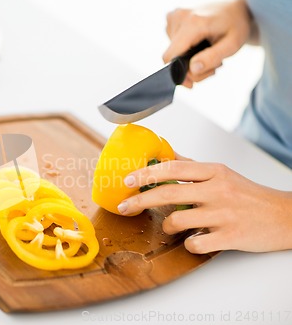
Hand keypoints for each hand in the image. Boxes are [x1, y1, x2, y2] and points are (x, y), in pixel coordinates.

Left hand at [118, 159, 291, 253]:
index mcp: (214, 172)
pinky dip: (188, 244)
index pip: (173, 167)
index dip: (146, 173)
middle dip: (139, 200)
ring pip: (176, 221)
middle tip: (123, 207)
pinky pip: (194, 244)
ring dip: (166, 226)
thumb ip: (192, 165)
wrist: (284, 216)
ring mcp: (223, 214)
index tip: (127, 180)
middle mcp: (217, 190)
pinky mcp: (230, 237)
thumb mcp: (221, 173)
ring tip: (172, 226)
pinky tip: (194, 239)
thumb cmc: (248, 195)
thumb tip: (165, 154)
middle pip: (167, 193)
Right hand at [163, 0, 253, 87]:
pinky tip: (199, 45)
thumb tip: (192, 70)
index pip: (170, 57)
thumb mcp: (232, 44)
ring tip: (208, 53)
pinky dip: (185, 49)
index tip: (191, 83)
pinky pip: (173, 43)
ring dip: (189, 59)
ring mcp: (174, 17)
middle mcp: (179, 17)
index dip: (178, 74)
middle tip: (211, 66)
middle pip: (172, 57)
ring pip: (172, 52)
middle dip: (190, 68)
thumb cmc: (236, 24)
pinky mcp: (172, 18)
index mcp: (193, 23)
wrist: (236, 7)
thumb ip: (212, 58)